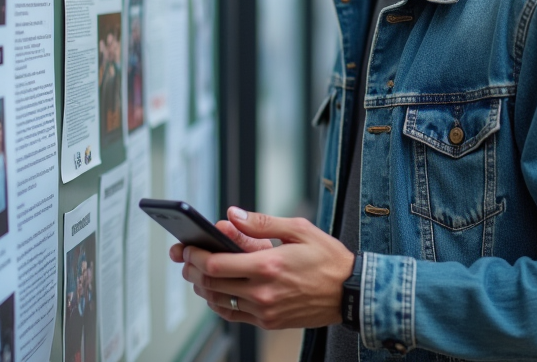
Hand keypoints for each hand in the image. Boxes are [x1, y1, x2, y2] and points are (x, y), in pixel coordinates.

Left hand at [170, 206, 354, 329]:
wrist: (350, 291)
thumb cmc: (328, 258)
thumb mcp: (298, 229)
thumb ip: (261, 222)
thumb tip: (232, 215)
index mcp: (268, 265)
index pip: (216, 265)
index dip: (195, 256)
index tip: (187, 247)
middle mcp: (263, 292)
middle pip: (211, 284)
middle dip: (192, 270)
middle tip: (186, 259)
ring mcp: (265, 310)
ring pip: (218, 302)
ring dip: (203, 287)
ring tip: (199, 273)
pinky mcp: (269, 321)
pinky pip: (233, 315)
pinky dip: (219, 303)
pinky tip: (218, 290)